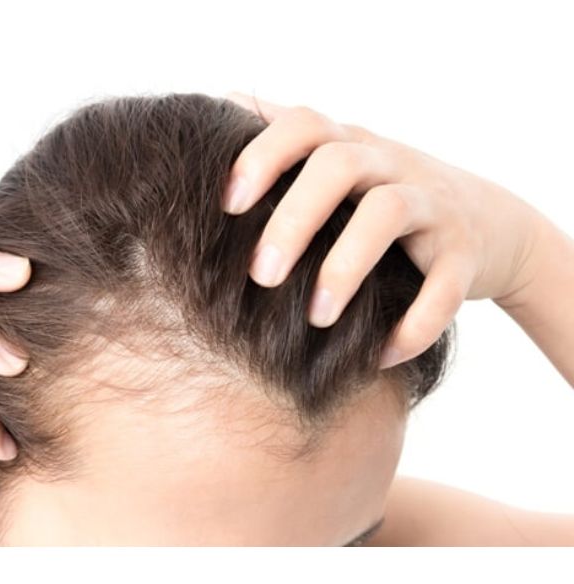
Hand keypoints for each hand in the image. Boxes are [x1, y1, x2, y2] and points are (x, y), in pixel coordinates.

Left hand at [223, 92, 543, 368]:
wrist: (488, 221)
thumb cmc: (388, 196)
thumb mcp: (343, 161)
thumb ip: (288, 139)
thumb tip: (223, 101)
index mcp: (350, 146)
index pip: (304, 125)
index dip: (263, 155)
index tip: (228, 205)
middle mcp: (390, 164)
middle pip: (338, 164)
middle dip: (293, 219)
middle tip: (260, 277)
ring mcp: (432, 203)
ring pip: (387, 212)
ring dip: (346, 267)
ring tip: (317, 319)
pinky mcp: (465, 251)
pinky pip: (444, 284)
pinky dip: (414, 322)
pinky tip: (381, 355)